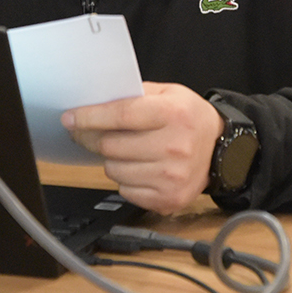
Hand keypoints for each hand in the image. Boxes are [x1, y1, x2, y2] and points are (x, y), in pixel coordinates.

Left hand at [63, 82, 222, 214]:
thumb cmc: (188, 118)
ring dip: (113, 160)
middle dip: (96, 139)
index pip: (121, 115)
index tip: (70, 119)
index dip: (90, 117)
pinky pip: (125, 191)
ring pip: (114, 171)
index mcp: (173, 114)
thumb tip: (94, 103)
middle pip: (112, 146)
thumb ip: (133, 95)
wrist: (222, 149)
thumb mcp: (167, 94)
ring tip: (128, 151)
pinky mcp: (169, 198)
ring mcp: (173, 176)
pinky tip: (141, 168)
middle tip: (95, 134)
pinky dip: (126, 180)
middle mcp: (175, 146)